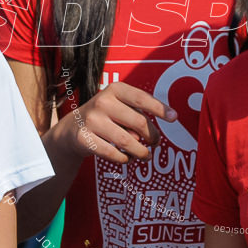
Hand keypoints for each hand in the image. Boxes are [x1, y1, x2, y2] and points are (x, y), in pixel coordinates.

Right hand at [51, 81, 176, 163]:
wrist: (72, 128)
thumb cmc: (106, 116)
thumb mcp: (119, 106)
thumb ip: (137, 115)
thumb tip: (153, 136)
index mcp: (115, 89)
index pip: (142, 98)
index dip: (160, 108)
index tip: (174, 117)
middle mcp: (102, 102)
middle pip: (139, 122)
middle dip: (152, 135)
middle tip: (156, 142)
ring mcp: (92, 120)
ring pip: (127, 141)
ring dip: (141, 151)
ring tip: (146, 155)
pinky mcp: (84, 138)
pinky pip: (113, 153)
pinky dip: (125, 158)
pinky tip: (127, 157)